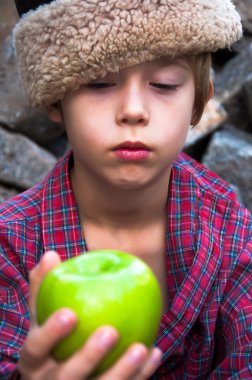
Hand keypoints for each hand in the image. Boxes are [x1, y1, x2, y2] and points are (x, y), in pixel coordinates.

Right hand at [18, 251, 161, 378]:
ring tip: (141, 347)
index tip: (71, 314)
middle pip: (67, 377)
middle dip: (88, 356)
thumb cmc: (54, 335)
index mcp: (33, 359)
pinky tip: (154, 352)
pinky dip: (140, 374)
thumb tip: (51, 254)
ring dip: (122, 371)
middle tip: (111, 331)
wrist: (60, 376)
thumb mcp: (42, 313)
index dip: (51, 333)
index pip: (37, 348)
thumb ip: (44, 286)